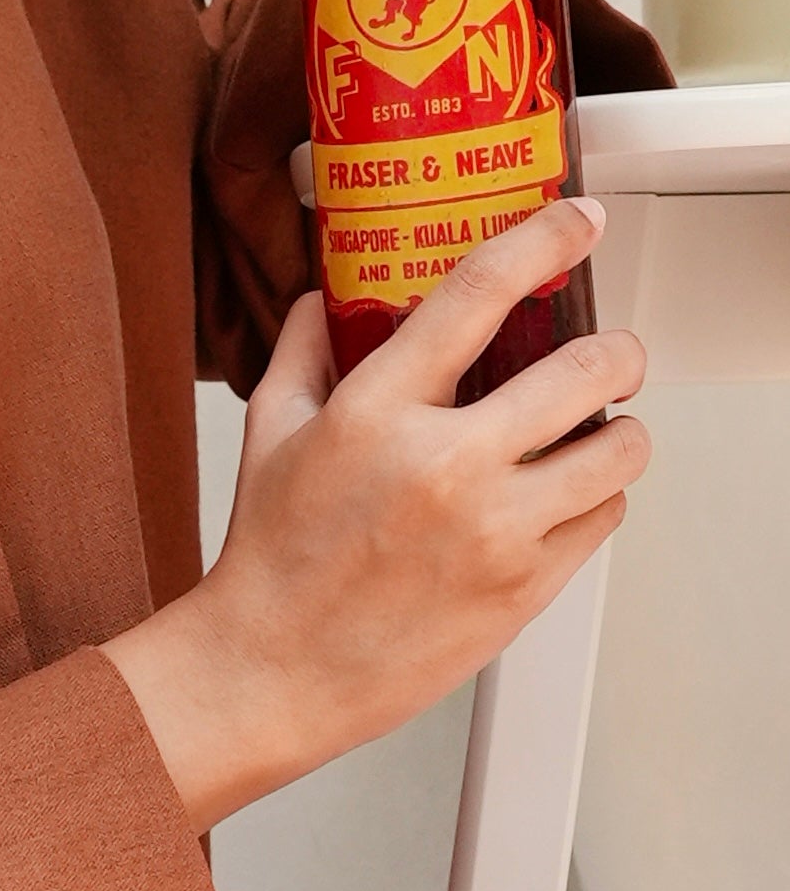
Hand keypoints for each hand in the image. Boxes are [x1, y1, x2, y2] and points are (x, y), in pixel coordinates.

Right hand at [103, 200, 648, 830]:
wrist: (277, 668)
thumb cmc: (273, 555)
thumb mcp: (270, 431)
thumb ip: (303, 351)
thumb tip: (324, 301)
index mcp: (377, 409)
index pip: (479, 293)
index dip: (543, 240)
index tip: (577, 221)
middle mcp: (445, 464)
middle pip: (586, 371)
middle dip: (615, 350)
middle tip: (610, 353)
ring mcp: (494, 531)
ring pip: (619, 451)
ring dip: (620, 428)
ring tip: (598, 428)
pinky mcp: (524, 589)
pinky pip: (606, 519)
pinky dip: (599, 497)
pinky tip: (565, 493)